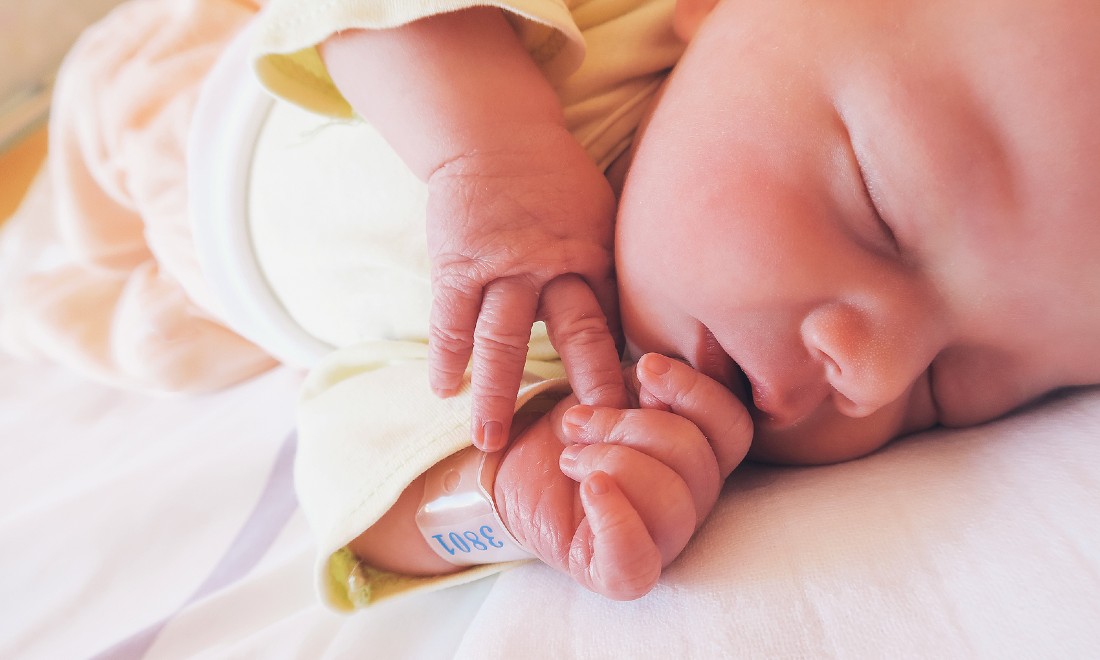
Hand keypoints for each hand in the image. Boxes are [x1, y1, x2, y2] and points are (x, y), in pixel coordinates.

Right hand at [425, 124, 622, 450]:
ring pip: (501, 339)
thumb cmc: (557, 181)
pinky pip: (450, 319)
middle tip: (598, 439)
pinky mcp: (458, 264)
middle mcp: (555, 266)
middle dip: (590, 388)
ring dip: (496, 394)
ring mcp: (502, 267)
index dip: (632, 370)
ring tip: (490, 442)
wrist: (496, 135)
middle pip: (578, 335)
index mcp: (597, 257)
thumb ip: (614, 275)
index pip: (619, 324)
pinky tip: (443, 390)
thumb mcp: (603, 219)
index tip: (644, 417)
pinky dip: (446, 356)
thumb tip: (646, 330)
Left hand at [494, 354, 752, 598]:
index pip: (733, 428)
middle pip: (697, 461)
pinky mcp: (619, 574)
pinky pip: (635, 559)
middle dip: (629, 427)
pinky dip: (614, 519)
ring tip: (570, 457)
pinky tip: (590, 489)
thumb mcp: (612, 389)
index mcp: (700, 454)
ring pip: (673, 504)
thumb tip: (659, 374)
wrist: (510, 466)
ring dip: (611, 463)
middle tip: (578, 421)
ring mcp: (661, 543)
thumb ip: (648, 386)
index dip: (697, 393)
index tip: (647, 366)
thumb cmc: (570, 431)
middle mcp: (692, 502)